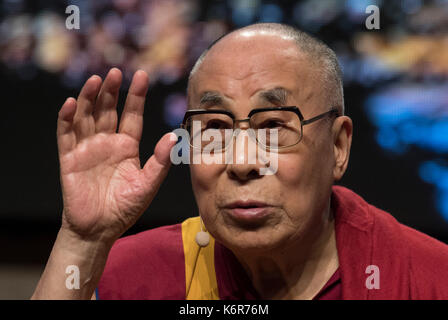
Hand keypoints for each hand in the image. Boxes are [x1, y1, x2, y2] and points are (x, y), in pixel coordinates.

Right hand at [57, 68, 175, 242]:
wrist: (99, 230)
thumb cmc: (125, 208)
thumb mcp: (147, 184)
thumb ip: (160, 162)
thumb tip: (175, 137)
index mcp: (127, 146)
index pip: (132, 115)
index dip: (136, 96)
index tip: (142, 75)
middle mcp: (107, 143)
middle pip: (108, 110)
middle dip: (111, 91)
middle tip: (115, 72)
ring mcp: (87, 149)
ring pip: (86, 116)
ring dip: (89, 98)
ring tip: (95, 80)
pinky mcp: (69, 158)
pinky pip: (66, 134)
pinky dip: (66, 118)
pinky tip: (70, 103)